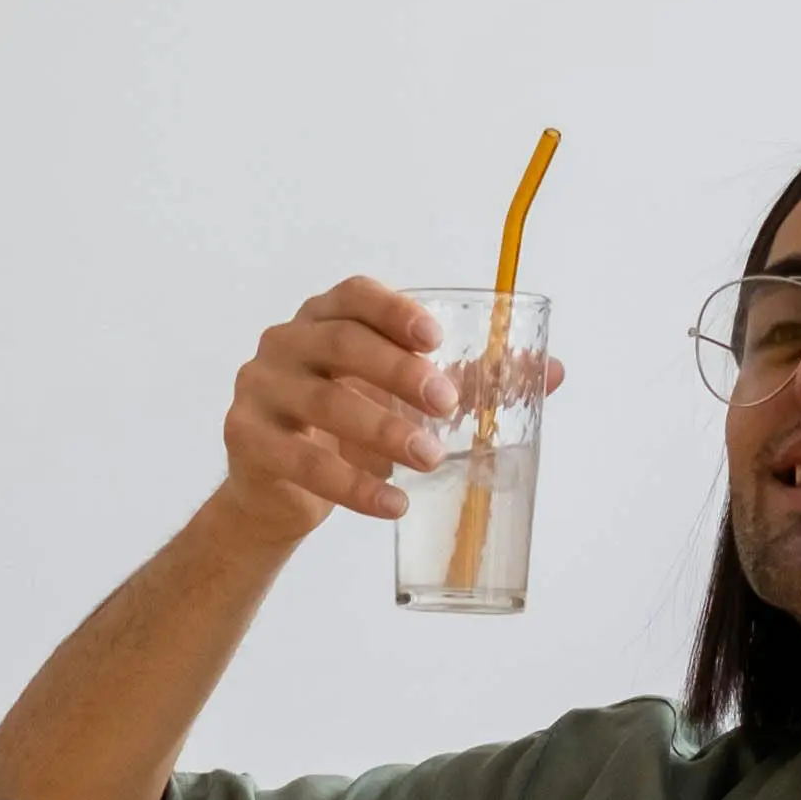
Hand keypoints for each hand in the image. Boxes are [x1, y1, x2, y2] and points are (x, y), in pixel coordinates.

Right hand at [210, 279, 561, 535]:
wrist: (278, 489)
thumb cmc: (349, 427)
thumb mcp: (405, 399)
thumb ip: (472, 381)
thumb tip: (553, 373)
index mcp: (325, 318)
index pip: (355, 295)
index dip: (394, 310)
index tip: (435, 338)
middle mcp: (286, 343)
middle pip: (340, 343)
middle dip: (398, 372)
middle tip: (447, 404)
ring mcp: (260, 389)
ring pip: (321, 403)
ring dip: (382, 431)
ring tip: (430, 460)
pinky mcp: (247, 439)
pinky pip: (301, 461)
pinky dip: (352, 486)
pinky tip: (393, 504)